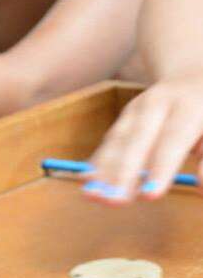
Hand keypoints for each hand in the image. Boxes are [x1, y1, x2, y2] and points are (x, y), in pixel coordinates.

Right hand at [82, 74, 202, 204]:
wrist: (191, 76)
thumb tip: (202, 186)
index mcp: (188, 105)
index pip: (172, 139)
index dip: (160, 169)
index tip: (151, 196)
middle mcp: (157, 104)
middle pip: (136, 141)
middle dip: (123, 173)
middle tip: (114, 202)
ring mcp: (134, 111)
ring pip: (117, 142)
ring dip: (103, 171)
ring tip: (93, 196)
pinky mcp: (122, 122)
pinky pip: (108, 145)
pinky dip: (96, 163)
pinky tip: (85, 181)